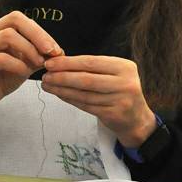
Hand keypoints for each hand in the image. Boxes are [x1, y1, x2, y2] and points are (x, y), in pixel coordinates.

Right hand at [0, 11, 62, 119]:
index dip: (40, 31)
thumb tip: (60, 52)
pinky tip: (25, 73)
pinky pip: (1, 58)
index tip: (55, 48)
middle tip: (51, 51)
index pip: (21, 19)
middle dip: (37, 34)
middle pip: (14, 19)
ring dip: (29, 49)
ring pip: (8, 36)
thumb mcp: (26, 62)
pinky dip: (18, 65)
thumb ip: (40, 54)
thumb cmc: (6, 76)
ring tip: (39, 63)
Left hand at [40, 55, 156, 146]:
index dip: (68, 63)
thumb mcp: (114, 74)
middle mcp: (124, 82)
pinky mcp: (113, 114)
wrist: (136, 119)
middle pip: (86, 78)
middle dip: (62, 76)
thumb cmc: (119, 91)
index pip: (91, 62)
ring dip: (62, 89)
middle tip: (45, 76)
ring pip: (84, 94)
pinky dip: (70, 99)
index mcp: (124, 67)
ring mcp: (120, 100)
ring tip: (47, 85)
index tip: (50, 63)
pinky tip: (59, 94)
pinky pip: (86, 105)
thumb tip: (60, 62)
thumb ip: (93, 68)